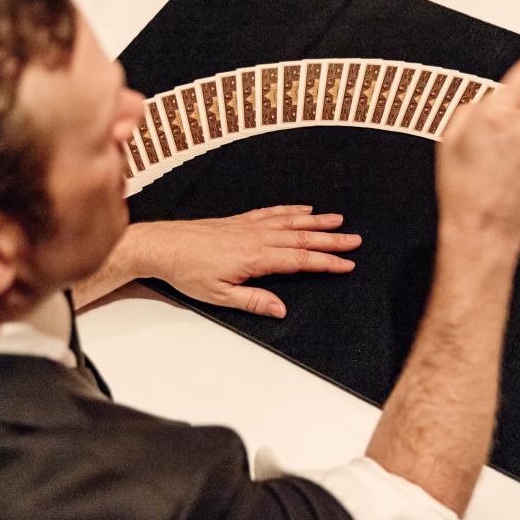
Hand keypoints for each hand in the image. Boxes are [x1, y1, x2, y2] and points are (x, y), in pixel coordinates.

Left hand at [131, 205, 361, 317]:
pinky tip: (303, 210)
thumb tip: (281, 309)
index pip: (300, 259)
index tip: (347, 264)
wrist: (164, 245)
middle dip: (332, 239)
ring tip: (339, 220)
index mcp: (256, 257)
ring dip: (317, 221)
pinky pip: (272, 213)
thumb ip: (253, 302)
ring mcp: (249, 226)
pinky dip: (290, 210)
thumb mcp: (219, 296)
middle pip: (303, 237)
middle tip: (355, 240)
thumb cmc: (188, 272)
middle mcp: (257, 237)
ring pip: (291, 222)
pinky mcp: (240, 220)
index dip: (326, 262)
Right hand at [436, 23, 519, 249]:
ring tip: (499, 174)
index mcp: (497, 112)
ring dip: (519, 147)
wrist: (482, 229)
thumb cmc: (462, 186)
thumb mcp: (451, 137)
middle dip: (506, 126)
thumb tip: (497, 104)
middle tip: (486, 157)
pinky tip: (515, 181)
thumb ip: (476, 109)